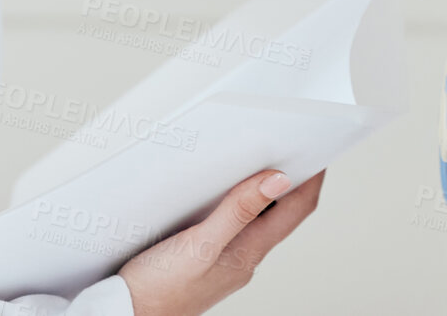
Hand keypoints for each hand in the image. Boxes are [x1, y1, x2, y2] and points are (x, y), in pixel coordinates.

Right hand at [118, 168, 324, 315]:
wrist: (128, 315)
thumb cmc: (159, 291)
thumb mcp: (199, 244)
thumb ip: (237, 211)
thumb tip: (277, 181)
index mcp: (249, 253)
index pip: (296, 211)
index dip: (311, 179)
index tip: (318, 151)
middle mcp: (243, 258)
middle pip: (281, 213)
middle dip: (289, 181)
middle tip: (290, 148)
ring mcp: (226, 261)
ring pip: (256, 219)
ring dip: (261, 192)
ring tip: (258, 163)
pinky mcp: (206, 260)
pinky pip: (233, 227)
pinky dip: (236, 205)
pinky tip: (220, 194)